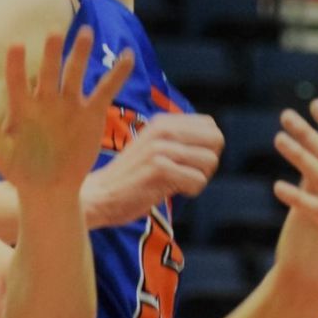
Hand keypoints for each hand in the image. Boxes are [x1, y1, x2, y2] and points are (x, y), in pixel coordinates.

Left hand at [0, 27, 132, 197]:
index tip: (16, 45)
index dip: (16, 65)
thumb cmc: (21, 171)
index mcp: (22, 107)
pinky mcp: (92, 113)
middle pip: (49, 71)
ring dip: (80, 53)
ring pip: (75, 74)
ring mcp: (70, 104)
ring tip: (86, 33)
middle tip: (55, 34)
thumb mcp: (1, 156)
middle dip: (51, 53)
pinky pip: (105, 90)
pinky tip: (128, 56)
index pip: (17, 81)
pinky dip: (117, 74)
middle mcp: (46, 99)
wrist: (50, 188)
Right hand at [82, 112, 223, 227]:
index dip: (207, 147)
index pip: (211, 126)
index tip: (187, 162)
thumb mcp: (154, 147)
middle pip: (217, 140)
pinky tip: (171, 191)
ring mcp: (160, 148)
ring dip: (199, 178)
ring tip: (176, 183)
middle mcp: (163, 129)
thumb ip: (180, 140)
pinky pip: (198, 181)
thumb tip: (218, 139)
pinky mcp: (159, 169)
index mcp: (163, 122)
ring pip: (210, 161)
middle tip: (186, 174)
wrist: (99, 195)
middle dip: (208, 162)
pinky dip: (190, 191)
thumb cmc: (132, 177)